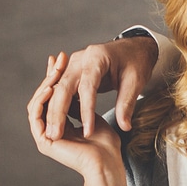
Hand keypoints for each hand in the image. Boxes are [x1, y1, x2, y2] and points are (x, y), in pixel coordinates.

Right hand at [29, 53, 129, 185]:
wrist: (109, 163)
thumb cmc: (108, 144)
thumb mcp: (94, 116)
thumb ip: (82, 105)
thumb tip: (74, 89)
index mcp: (63, 122)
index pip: (56, 96)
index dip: (56, 77)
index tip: (60, 59)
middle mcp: (52, 128)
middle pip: (45, 97)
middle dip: (51, 75)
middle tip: (58, 57)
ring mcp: (46, 134)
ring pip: (38, 103)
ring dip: (45, 84)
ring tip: (55, 68)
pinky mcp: (45, 141)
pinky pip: (36, 115)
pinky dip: (41, 100)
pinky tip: (50, 87)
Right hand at [43, 34, 157, 138]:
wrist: (132, 49)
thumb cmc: (134, 62)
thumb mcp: (135, 82)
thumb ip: (127, 103)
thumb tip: (125, 126)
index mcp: (96, 57)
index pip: (87, 87)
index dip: (86, 111)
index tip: (88, 132)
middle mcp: (80, 59)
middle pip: (64, 87)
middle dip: (58, 113)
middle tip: (55, 136)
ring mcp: (73, 65)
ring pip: (57, 90)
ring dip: (52, 112)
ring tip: (51, 133)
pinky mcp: (71, 72)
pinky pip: (59, 89)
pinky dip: (54, 105)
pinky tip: (53, 122)